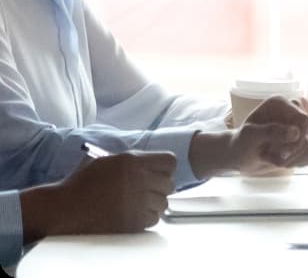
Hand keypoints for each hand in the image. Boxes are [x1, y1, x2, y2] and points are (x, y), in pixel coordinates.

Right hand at [20, 151, 176, 240]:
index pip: (169, 162)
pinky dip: (145, 219)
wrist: (63, 209)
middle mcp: (138, 179)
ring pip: (163, 203)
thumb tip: (151, 163)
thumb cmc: (80, 185)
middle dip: (158, 189)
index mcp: (132, 160)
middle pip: (169, 184)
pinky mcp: (134, 221)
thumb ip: (130, 161)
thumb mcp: (105, 161)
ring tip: (134, 205)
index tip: (157, 176)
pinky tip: (130, 215)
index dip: (165, 170)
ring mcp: (137, 201)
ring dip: (152, 205)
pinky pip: (154, 219)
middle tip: (144, 193)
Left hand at [191, 96, 307, 176]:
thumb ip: (271, 132)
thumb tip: (296, 132)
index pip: (303, 120)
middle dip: (290, 153)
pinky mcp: (307, 140)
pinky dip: (300, 162)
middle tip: (270, 155)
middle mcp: (294, 111)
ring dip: (293, 160)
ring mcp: (302, 127)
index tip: (280, 152)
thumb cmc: (243, 142)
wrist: (242, 155)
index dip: (295, 141)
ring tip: (275, 158)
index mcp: (281, 103)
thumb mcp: (250, 136)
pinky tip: (285, 161)